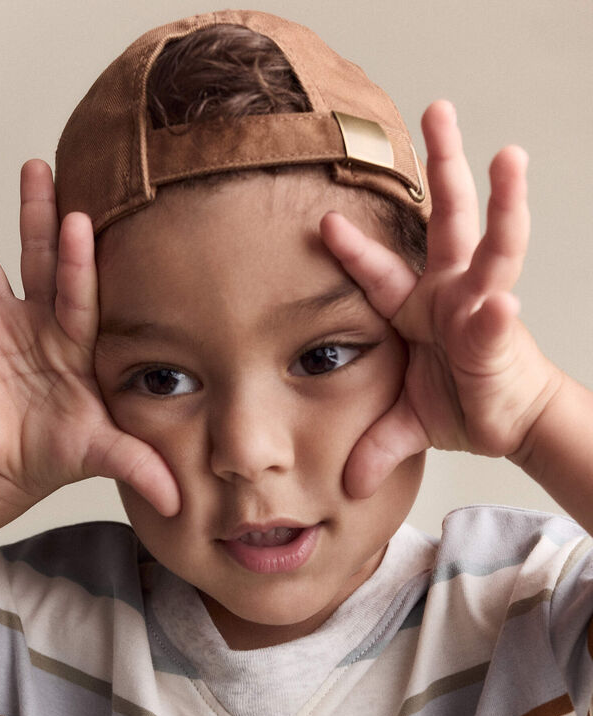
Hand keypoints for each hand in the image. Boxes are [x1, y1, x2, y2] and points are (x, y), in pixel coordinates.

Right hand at [0, 160, 179, 515]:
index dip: (79, 260)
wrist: (13, 468)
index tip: (81, 220)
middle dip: (37, 214)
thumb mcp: (104, 455)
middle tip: (37, 165)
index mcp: (79, 340)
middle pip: (39, 260)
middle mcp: (42, 322)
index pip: (81, 293)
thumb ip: (139, 467)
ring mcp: (2, 326)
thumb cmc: (64, 451)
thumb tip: (177, 505)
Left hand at [320, 100, 562, 498]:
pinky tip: (501, 303)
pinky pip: (500, 321)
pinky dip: (499, 313)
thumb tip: (344, 487)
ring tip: (507, 156)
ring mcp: (481, 308)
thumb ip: (373, 444)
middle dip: (443, 167)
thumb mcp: (404, 421)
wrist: (508, 425)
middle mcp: (451, 294)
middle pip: (447, 220)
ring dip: (499, 203)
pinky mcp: (504, 338)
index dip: (354, 247)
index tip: (325, 219)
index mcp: (418, 306)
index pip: (379, 270)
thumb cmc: (460, 403)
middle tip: (438, 111)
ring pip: (491, 246)